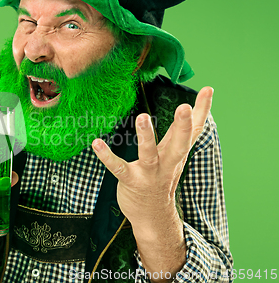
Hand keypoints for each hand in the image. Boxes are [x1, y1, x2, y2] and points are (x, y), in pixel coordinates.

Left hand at [92, 87, 212, 225]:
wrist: (153, 216)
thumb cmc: (163, 178)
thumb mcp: (176, 155)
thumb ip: (182, 133)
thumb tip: (193, 107)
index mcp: (177, 153)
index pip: (194, 130)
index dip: (202, 110)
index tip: (208, 88)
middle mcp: (167, 163)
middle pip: (179, 144)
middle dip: (183, 126)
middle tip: (185, 107)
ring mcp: (150, 174)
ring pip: (149, 154)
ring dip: (146, 137)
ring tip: (143, 117)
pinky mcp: (131, 181)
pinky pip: (118, 168)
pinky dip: (107, 156)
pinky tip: (96, 143)